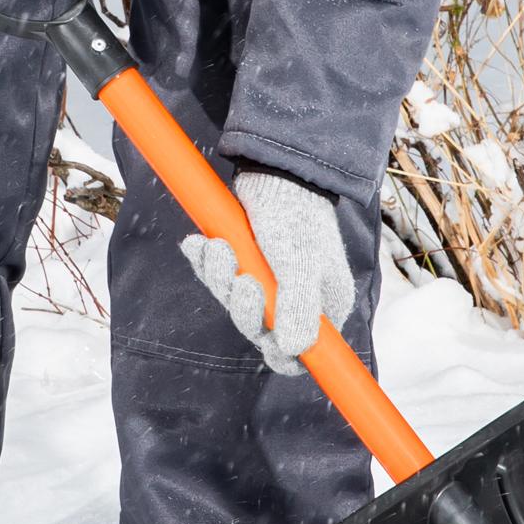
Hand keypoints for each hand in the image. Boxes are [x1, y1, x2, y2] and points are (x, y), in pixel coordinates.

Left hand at [180, 168, 354, 375]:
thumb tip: (293, 352)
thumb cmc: (295, 216)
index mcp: (325, 304)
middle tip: (240, 279)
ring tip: (216, 247)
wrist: (273, 170)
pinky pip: (219, 278)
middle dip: (243, 307)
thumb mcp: (301, 265)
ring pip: (235, 303)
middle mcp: (298, 298)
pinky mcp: (245, 262)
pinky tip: (198, 243)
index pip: (304, 353)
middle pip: (261, 331)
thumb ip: (298, 309)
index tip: (265, 338)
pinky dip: (206, 263)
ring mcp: (269, 281)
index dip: (281, 353)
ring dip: (220, 278)